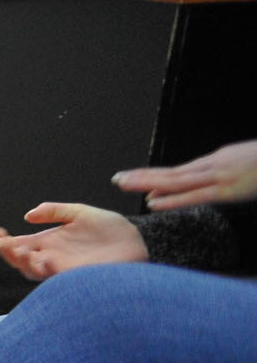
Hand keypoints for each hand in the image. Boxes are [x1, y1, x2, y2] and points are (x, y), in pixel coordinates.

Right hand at [0, 203, 146, 279]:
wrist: (138, 241)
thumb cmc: (111, 228)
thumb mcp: (80, 212)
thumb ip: (55, 211)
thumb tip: (28, 216)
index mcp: (50, 242)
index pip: (20, 244)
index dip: (4, 241)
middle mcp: (52, 257)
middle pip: (20, 261)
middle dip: (7, 253)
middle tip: (3, 243)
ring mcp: (62, 269)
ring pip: (33, 272)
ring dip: (22, 262)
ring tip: (20, 251)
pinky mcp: (75, 278)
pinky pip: (55, 278)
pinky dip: (45, 270)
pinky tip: (43, 259)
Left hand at [113, 140, 256, 209]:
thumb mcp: (249, 165)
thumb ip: (232, 173)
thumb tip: (225, 182)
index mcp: (219, 161)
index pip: (183, 170)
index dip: (158, 175)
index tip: (137, 178)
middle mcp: (214, 165)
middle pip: (172, 172)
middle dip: (143, 175)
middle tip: (118, 178)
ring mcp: (219, 175)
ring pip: (176, 180)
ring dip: (147, 182)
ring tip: (123, 183)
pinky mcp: (227, 188)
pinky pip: (194, 195)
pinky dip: (171, 198)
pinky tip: (152, 201)